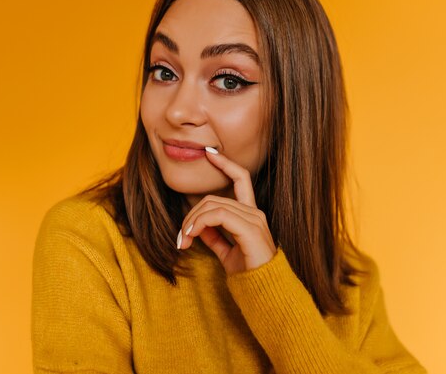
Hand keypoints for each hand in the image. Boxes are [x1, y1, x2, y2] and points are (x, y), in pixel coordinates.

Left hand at [177, 147, 276, 275]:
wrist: (265, 292)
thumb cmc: (248, 273)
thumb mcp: (226, 252)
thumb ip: (215, 237)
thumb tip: (198, 227)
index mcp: (251, 214)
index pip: (241, 178)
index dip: (226, 164)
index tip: (210, 153)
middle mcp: (254, 212)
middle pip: (214, 198)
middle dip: (191, 214)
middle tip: (181, 237)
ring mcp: (254, 219)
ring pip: (213, 206)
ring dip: (192, 222)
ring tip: (184, 240)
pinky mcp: (250, 229)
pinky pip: (218, 215)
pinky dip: (200, 223)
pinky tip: (192, 236)